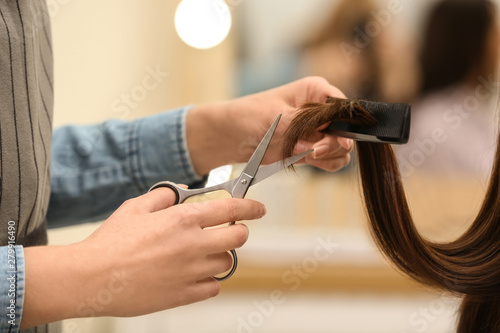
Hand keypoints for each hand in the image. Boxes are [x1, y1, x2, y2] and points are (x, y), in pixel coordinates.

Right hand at [21, 187, 265, 326]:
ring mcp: (190, 272)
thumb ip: (162, 199)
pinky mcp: (183, 295)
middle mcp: (193, 245)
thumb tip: (177, 197)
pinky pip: (213, 288)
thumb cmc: (110, 242)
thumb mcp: (135, 207)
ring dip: (220, 257)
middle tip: (230, 231)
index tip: (258, 208)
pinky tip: (194, 276)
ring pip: (227, 263)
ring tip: (202, 255)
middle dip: (239, 232)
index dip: (250, 207)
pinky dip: (209, 282)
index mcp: (183, 220)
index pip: (231, 208)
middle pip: (238, 237)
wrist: (92, 278)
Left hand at [187, 76, 353, 173]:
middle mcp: (322, 111)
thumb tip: (332, 134)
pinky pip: (331, 161)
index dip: (345, 125)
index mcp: (316, 91)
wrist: (230, 136)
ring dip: (327, 155)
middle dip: (333, 144)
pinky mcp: (311, 150)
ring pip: (342, 149)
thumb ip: (305, 124)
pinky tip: (302, 158)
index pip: (345, 107)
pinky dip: (322, 164)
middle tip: (312, 150)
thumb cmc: (248, 116)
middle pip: (347, 131)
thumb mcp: (277, 117)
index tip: (337, 139)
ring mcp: (318, 132)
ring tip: (300, 152)